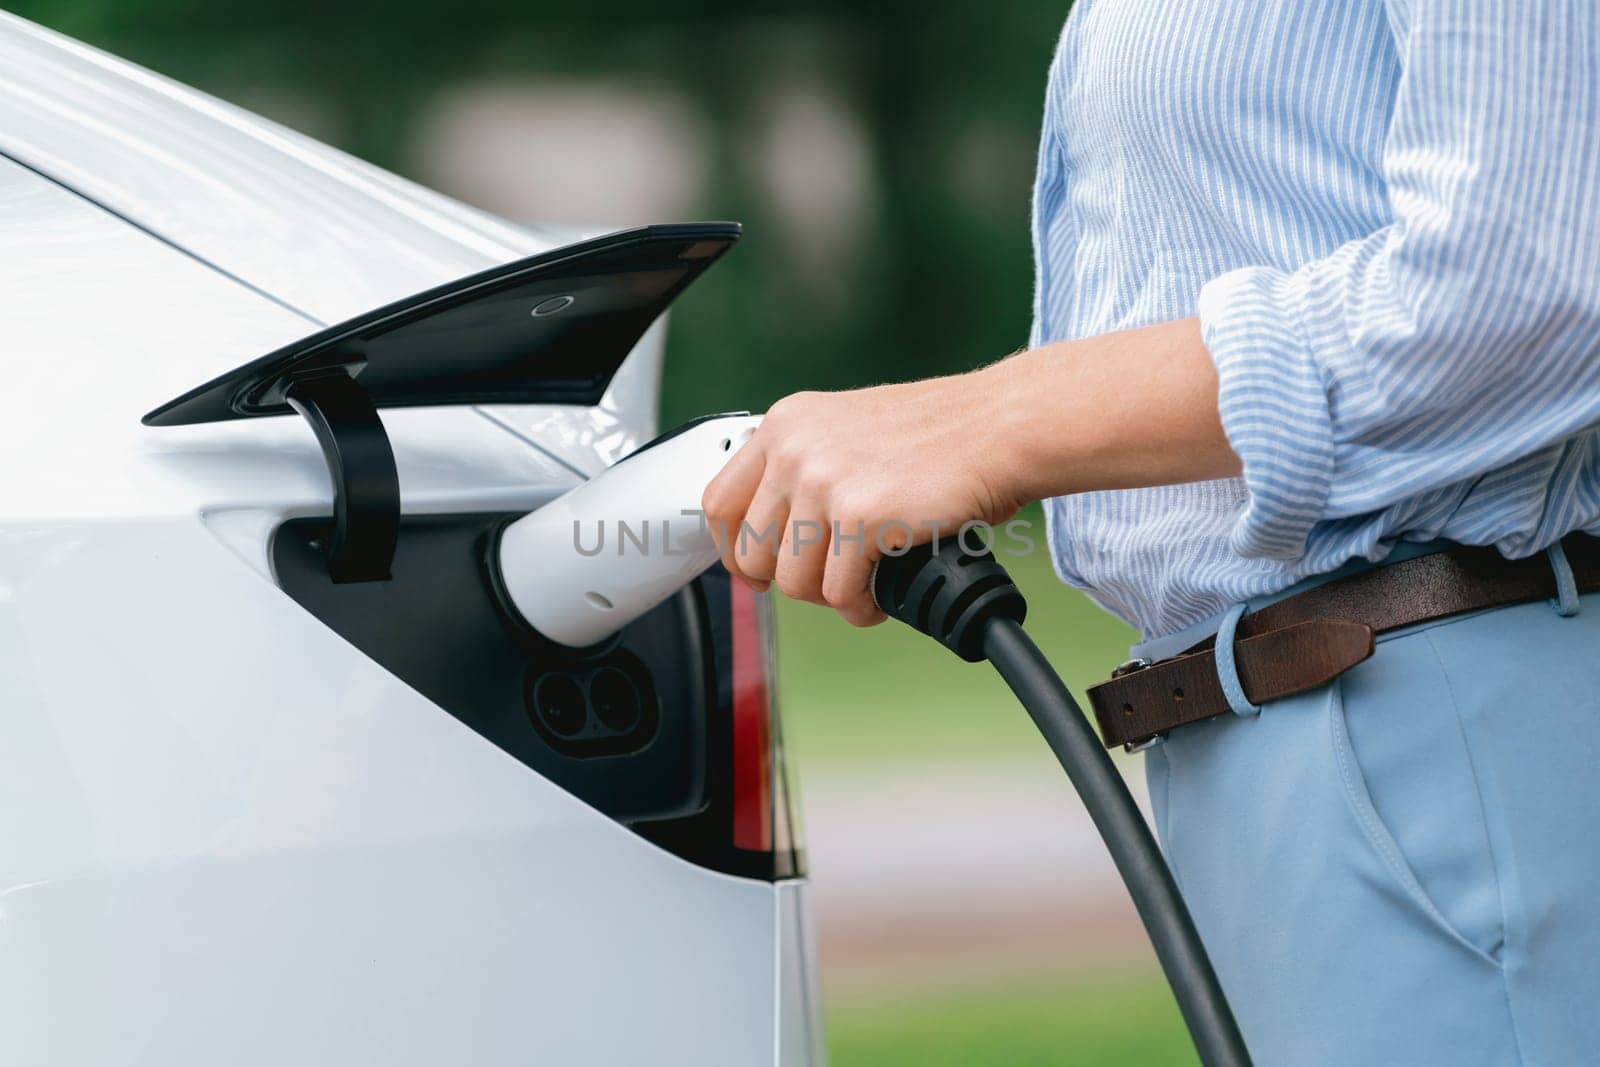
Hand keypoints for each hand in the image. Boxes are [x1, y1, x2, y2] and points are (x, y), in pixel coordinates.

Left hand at [701, 370, 1028, 625]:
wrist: (1002, 426)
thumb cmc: (943, 434)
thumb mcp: (847, 430)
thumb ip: (805, 469)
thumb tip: (778, 533)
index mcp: (786, 424)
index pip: (719, 504)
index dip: (735, 550)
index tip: (759, 570)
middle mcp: (794, 449)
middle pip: (751, 552)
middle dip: (790, 580)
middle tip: (829, 582)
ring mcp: (824, 482)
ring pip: (793, 582)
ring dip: (830, 597)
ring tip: (865, 586)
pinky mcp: (861, 517)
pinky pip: (841, 592)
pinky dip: (863, 607)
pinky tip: (885, 594)